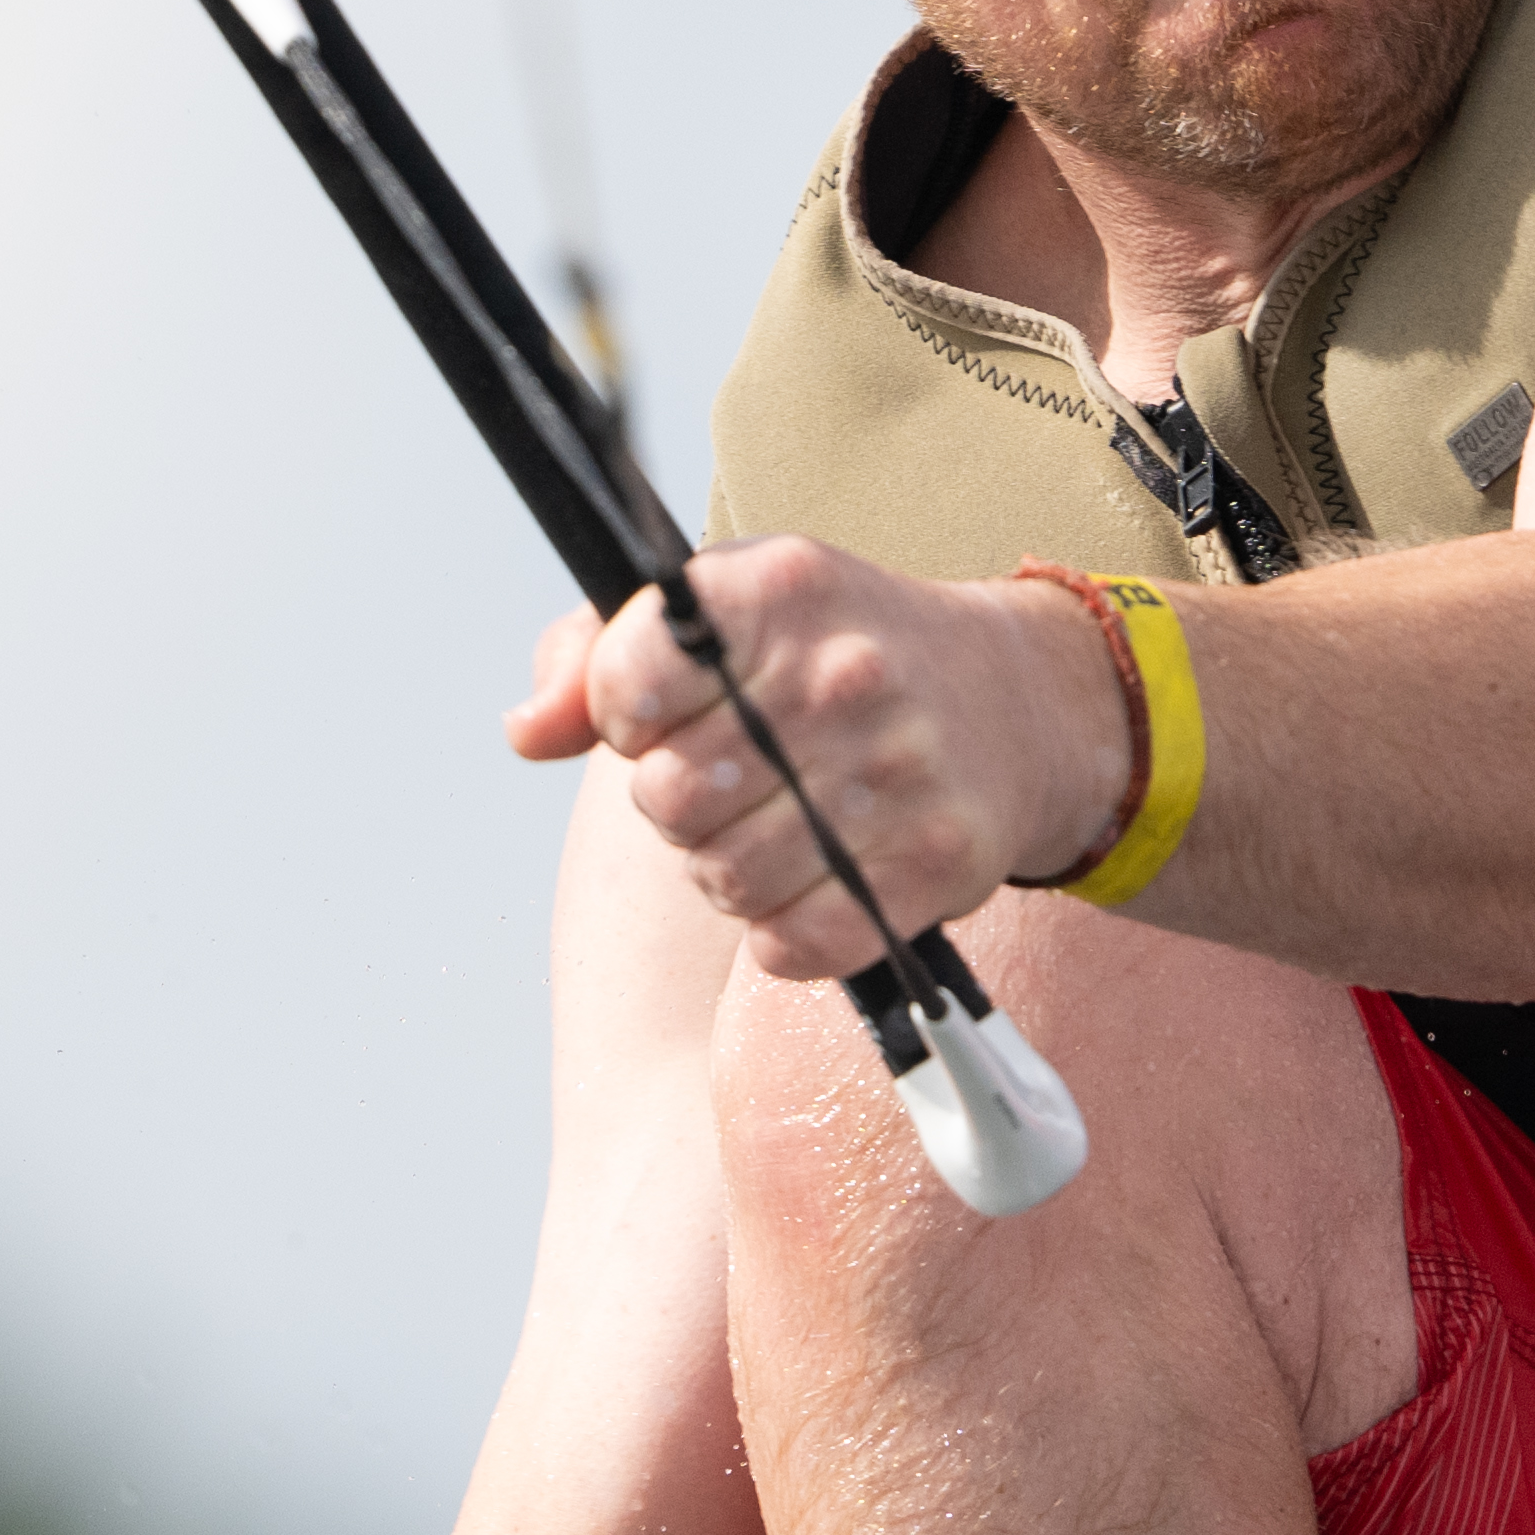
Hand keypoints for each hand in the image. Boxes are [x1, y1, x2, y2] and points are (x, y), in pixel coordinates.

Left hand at [506, 538, 1125, 979]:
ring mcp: (897, 772)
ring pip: (726, 881)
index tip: (669, 715)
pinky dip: (784, 932)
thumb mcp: (725, 611)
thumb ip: (598, 656)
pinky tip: (813, 882)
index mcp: (778, 589)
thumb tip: (525, 731)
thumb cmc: (833, 655)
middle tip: (730, 783)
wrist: (1009, 700)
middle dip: (680, 804)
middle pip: (672, 798)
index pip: (628, 684)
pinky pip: (795, 944)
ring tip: (774, 830)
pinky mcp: (935, 862)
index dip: (627, 718)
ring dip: (729, 873)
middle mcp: (843, 674)